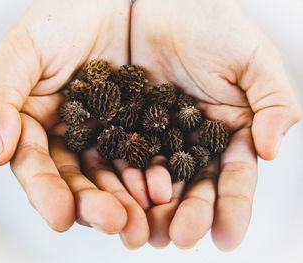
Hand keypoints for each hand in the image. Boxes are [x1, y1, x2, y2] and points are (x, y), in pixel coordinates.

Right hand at [0, 0, 150, 247]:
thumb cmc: (64, 17)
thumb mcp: (24, 51)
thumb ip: (0, 98)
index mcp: (38, 124)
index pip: (38, 166)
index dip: (47, 192)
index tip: (60, 216)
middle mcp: (72, 136)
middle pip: (79, 179)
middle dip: (94, 205)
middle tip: (114, 223)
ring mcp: (107, 133)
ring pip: (114, 174)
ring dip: (126, 200)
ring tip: (140, 220)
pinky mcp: (140, 126)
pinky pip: (146, 154)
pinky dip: (152, 174)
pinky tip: (162, 189)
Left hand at [130, 0, 301, 249]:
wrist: (164, 2)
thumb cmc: (213, 24)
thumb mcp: (254, 62)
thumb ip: (274, 104)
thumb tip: (273, 150)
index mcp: (228, 131)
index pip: (231, 177)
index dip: (230, 208)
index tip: (225, 238)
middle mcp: (192, 139)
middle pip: (191, 186)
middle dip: (186, 214)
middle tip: (177, 238)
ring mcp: (157, 133)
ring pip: (155, 178)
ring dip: (151, 207)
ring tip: (147, 232)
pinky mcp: (124, 122)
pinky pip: (122, 153)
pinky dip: (122, 177)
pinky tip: (120, 198)